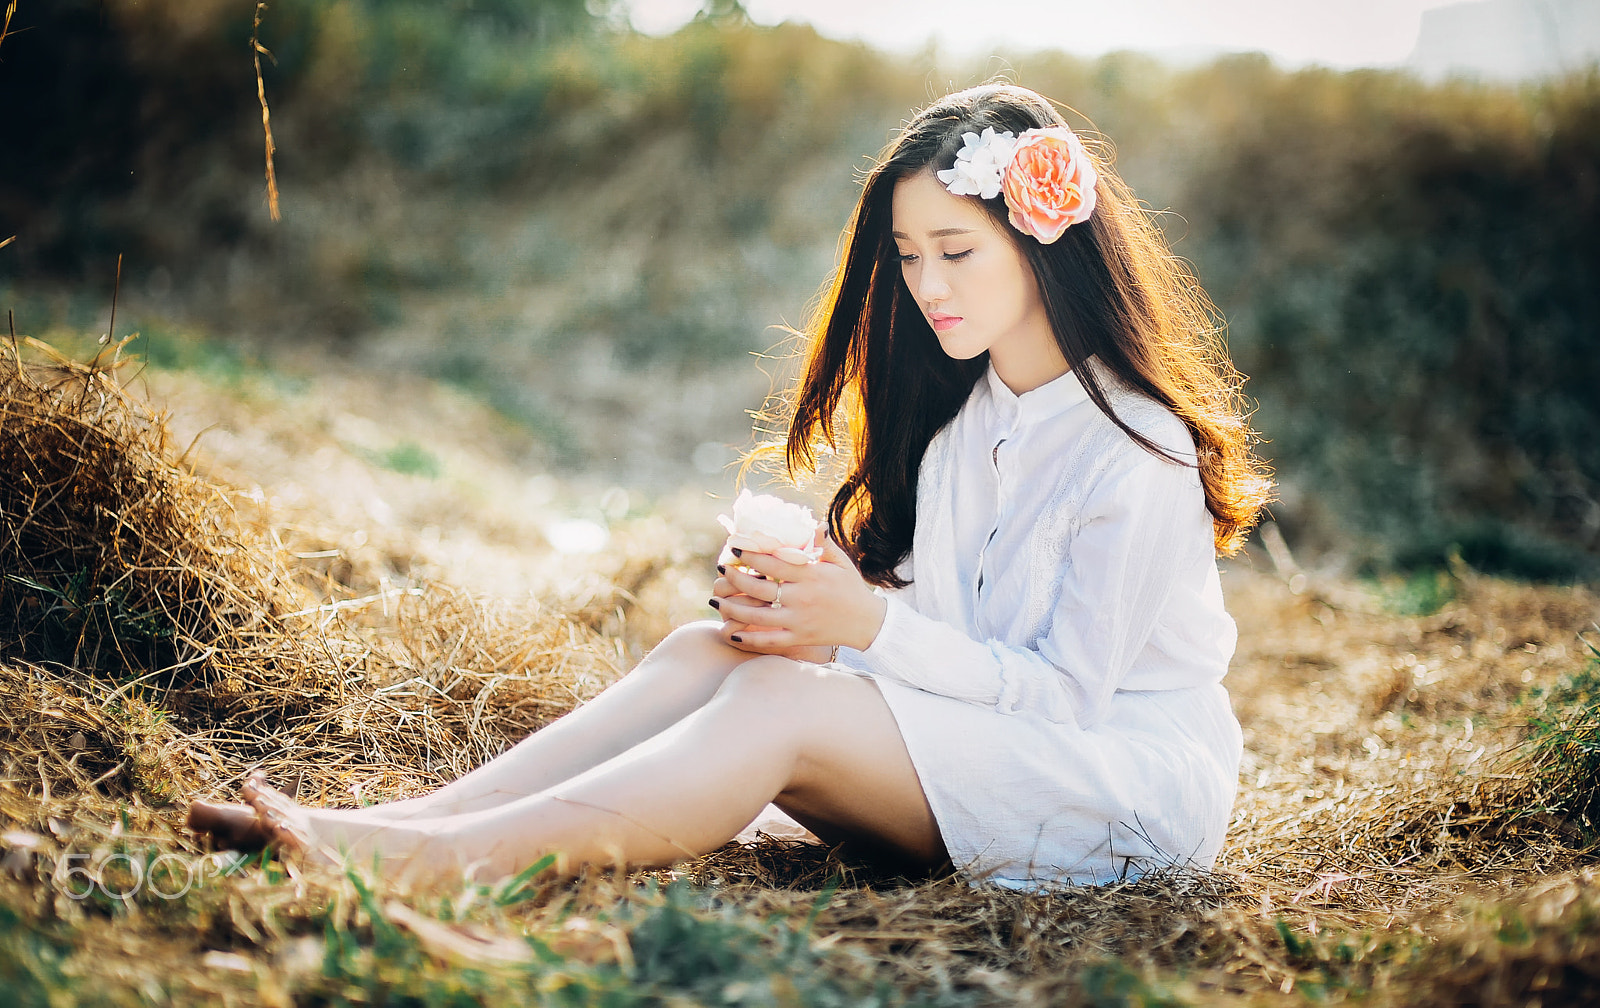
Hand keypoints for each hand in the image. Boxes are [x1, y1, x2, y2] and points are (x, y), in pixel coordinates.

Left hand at [709, 535, 886, 657]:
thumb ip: (824, 544)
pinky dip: (748, 639)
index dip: (750, 554)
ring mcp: (799, 620)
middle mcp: (802, 598)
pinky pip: (769, 640)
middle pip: (759, 587)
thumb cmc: (853, 589)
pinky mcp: (799, 638)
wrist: (868, 623)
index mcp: (811, 575)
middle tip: (720, 570)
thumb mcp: (841, 563)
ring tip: (716, 598)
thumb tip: (813, 523)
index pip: (773, 562)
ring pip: (758, 615)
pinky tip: (730, 632)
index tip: (733, 547)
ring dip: (733, 607)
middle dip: (735, 578)